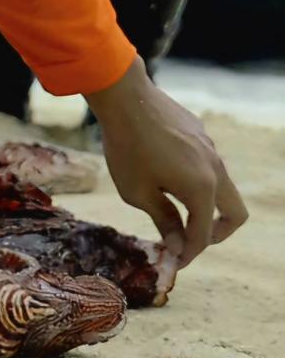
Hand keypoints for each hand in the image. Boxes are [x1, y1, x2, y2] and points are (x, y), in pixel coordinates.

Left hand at [86, 58, 247, 267]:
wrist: (124, 96)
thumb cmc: (126, 147)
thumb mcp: (138, 192)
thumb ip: (163, 219)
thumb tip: (177, 244)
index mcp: (202, 189)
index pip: (203, 234)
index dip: (189, 253)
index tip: (172, 261)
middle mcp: (215, 169)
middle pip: (234, 213)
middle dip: (216, 233)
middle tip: (188, 239)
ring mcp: (210, 148)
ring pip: (221, 187)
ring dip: (203, 204)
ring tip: (171, 206)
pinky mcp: (200, 133)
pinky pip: (206, 164)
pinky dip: (194, 179)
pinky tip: (163, 171)